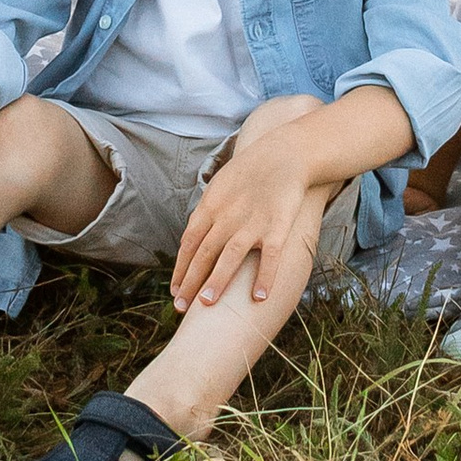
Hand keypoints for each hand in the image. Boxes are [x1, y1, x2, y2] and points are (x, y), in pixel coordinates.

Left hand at [171, 134, 324, 311]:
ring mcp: (253, 223)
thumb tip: (191, 242)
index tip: (175, 291)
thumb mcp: (220, 188)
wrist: (284, 154)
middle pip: (205, 252)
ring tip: (206, 304)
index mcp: (211, 207)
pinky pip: (271, 256)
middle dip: (191, 281)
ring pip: (230, 256)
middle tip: (181, 306)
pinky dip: (264, 276)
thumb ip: (206, 215)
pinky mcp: (278, 226)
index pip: (190, 243)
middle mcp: (228, 217)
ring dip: (218, 281)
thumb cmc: (249, 174)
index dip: (181, 268)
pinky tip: (258, 297)